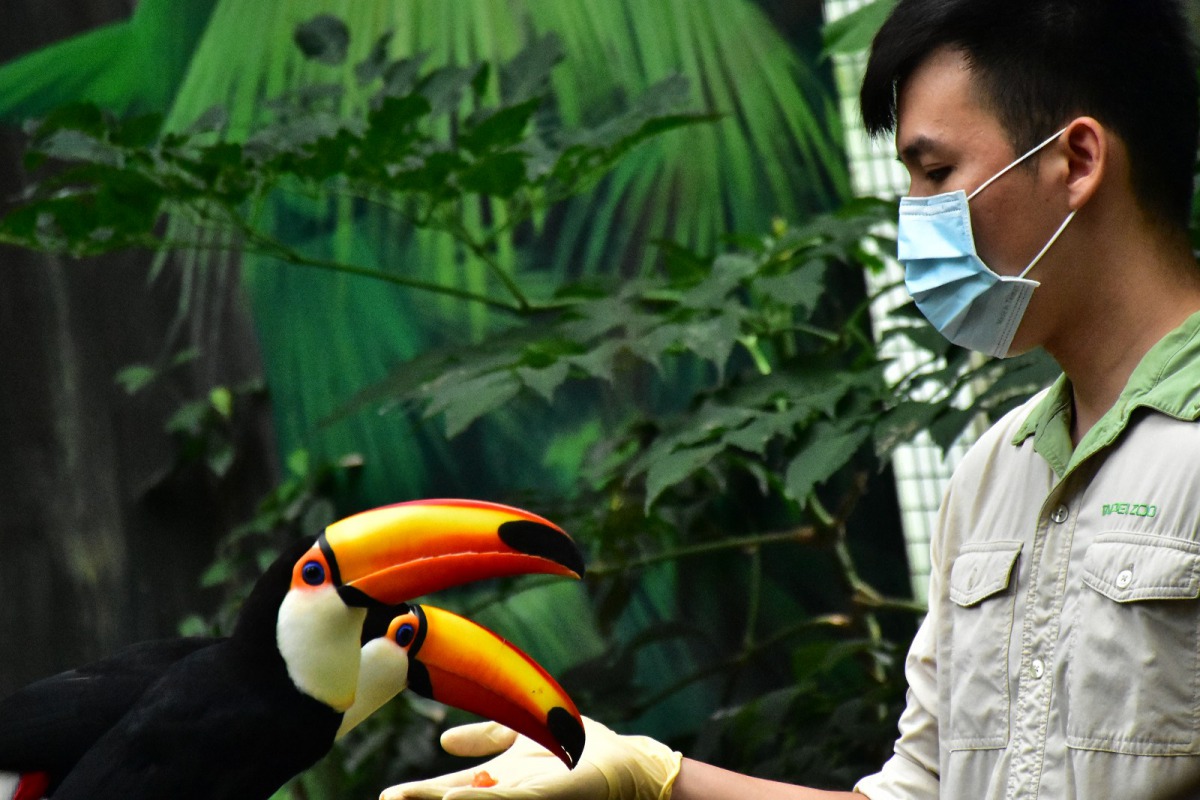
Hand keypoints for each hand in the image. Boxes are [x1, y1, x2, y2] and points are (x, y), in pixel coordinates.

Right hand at [380, 716, 681, 799]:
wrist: (622, 762)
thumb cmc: (574, 749)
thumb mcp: (518, 734)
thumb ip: (484, 734)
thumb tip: (443, 741)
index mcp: (495, 780)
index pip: (447, 789)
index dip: (418, 793)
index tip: (388, 796)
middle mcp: (505, 793)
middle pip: (454, 799)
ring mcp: (524, 797)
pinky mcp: (546, 795)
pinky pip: (508, 799)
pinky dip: (479, 799)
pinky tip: (454, 798)